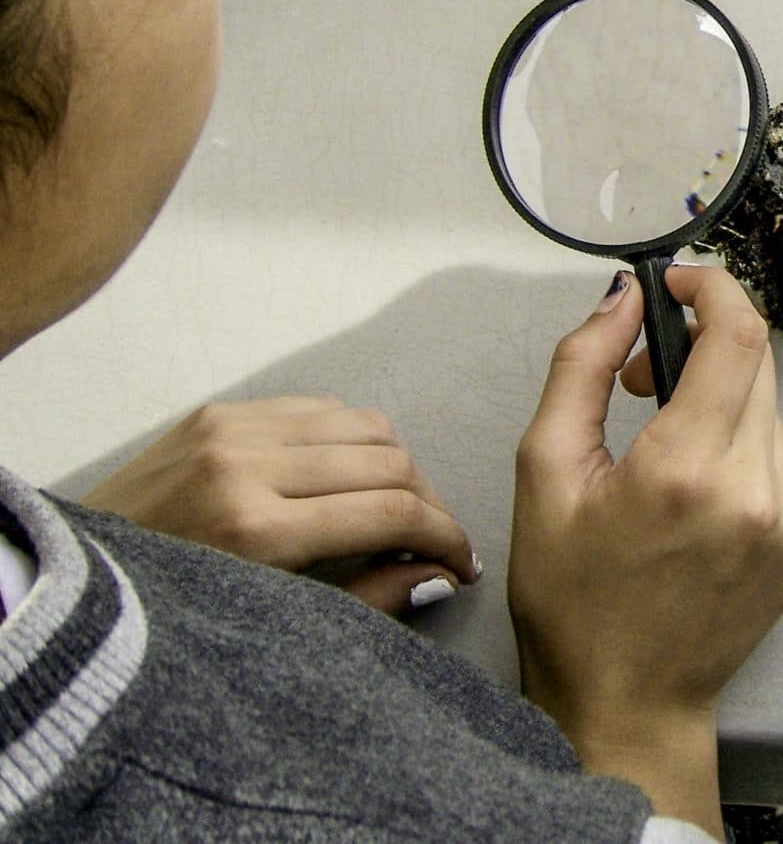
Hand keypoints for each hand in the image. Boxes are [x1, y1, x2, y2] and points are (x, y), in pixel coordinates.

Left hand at [82, 397, 477, 614]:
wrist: (73, 577)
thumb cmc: (170, 612)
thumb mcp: (270, 624)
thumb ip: (365, 597)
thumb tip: (437, 574)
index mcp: (258, 528)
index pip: (392, 511)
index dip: (443, 535)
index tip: (459, 562)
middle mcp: (247, 464)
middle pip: (390, 461)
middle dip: (428, 503)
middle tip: (433, 540)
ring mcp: (231, 428)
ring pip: (363, 424)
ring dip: (395, 466)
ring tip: (394, 507)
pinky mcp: (218, 411)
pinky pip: (318, 408)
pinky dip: (349, 440)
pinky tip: (346, 477)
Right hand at [509, 267, 782, 837]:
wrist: (631, 701)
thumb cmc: (574, 601)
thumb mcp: (544, 475)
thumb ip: (581, 369)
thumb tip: (623, 297)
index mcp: (687, 471)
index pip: (738, 334)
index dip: (713, 288)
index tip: (679, 283)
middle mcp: (758, 492)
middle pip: (755, 364)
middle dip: (700, 348)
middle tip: (638, 380)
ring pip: (767, 410)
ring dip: (718, 405)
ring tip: (661, 451)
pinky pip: (781, 458)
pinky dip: (740, 454)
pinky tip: (696, 499)